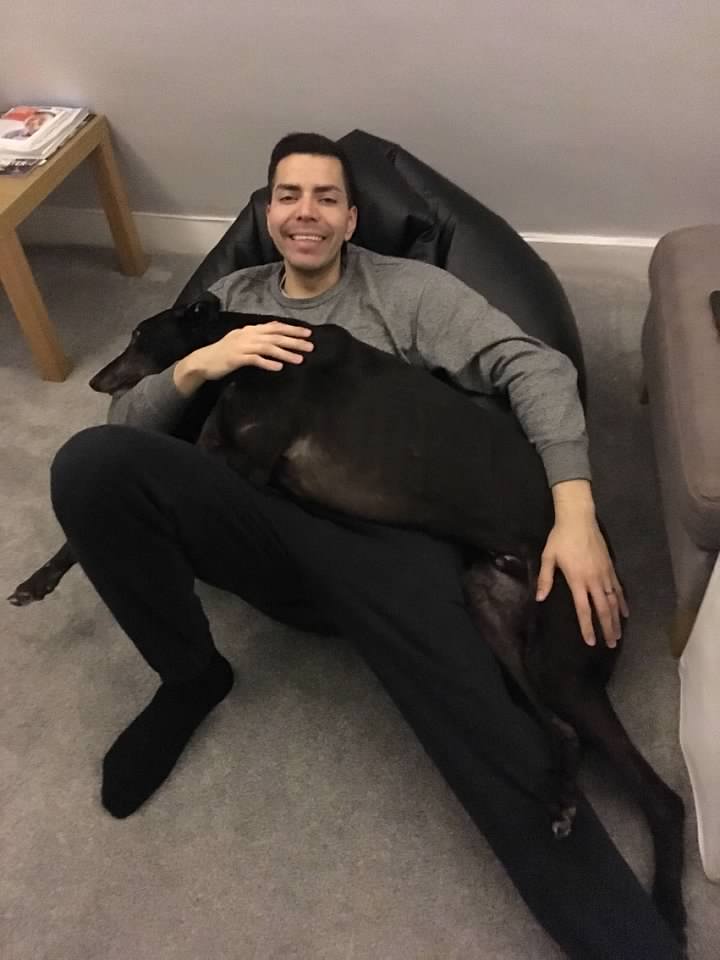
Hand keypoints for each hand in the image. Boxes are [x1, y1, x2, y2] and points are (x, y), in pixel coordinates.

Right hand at [173, 322, 313, 395]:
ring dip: (285, 353)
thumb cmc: (224, 353)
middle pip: (275, 336)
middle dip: (294, 341)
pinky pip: (254, 359)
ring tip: (299, 359)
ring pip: (267, 347)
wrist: (203, 361)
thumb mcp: (242, 341)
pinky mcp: (236, 358)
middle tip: (310, 346)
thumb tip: (276, 338)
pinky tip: (279, 367)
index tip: (307, 333)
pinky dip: (267, 363)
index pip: (275, 326)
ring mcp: (241, 346)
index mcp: (250, 330)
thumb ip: (258, 339)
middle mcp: (247, 335)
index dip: (292, 329)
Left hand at [536, 480, 628, 646]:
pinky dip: (622, 602)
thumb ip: (545, 579)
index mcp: (577, 580)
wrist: (578, 518)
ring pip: (613, 601)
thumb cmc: (560, 538)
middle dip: (606, 628)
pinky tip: (625, 612)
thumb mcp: (548, 557)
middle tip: (610, 644)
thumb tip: (539, 599)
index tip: (590, 642)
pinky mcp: (610, 567)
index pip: (583, 609)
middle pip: (602, 609)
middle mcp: (593, 580)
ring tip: (618, 634)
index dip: (587, 626)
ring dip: (616, 619)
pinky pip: (618, 588)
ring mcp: (604, 574)